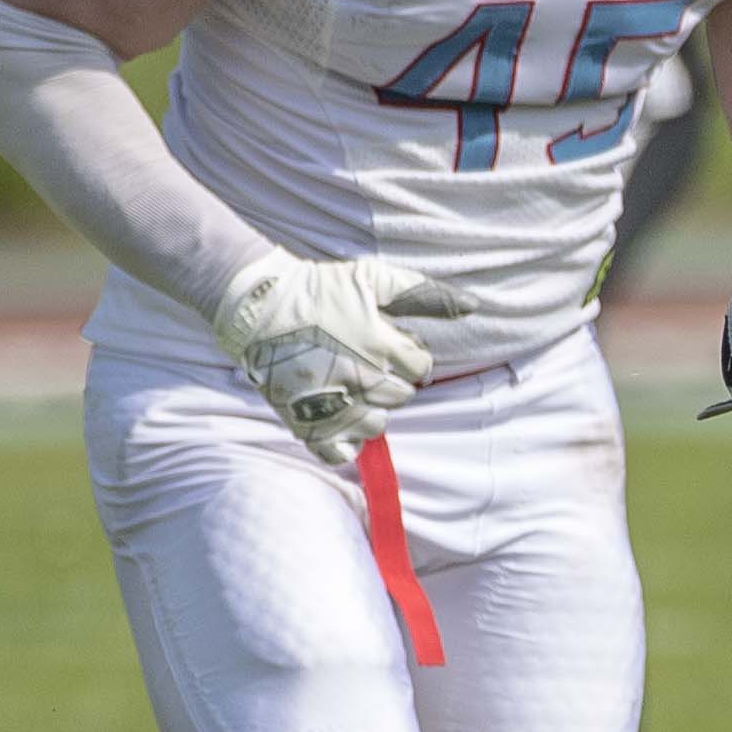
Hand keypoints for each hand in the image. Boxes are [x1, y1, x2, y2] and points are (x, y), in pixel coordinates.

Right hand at [211, 250, 466, 465]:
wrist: (257, 305)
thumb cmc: (318, 289)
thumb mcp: (373, 279)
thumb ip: (424, 294)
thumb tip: (474, 306)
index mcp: (382, 345)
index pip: (421, 366)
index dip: (409, 355)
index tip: (387, 344)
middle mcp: (362, 378)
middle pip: (401, 396)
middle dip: (391, 381)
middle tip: (364, 364)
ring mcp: (333, 403)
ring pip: (376, 425)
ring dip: (370, 411)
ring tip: (350, 388)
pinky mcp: (304, 421)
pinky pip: (338, 451)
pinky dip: (343, 443)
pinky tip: (337, 420)